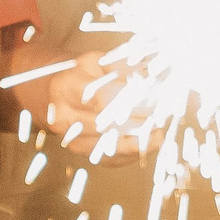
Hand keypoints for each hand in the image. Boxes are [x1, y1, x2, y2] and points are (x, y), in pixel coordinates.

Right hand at [26, 58, 160, 155]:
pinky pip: (111, 158)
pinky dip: (134, 151)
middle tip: (166, 113)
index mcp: (67, 86)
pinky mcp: (82, 153)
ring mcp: (71, 138)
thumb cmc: (82, 74)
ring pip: (111, 145)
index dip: (134, 99)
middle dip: (141, 120)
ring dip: (141, 139)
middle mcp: (64, 116)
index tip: (160, 96)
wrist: (53, 94)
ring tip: (161, 130)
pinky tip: (150, 142)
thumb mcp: (97, 61)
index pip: (104, 97)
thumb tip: (153, 74)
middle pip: (109, 124)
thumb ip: (122, 67)